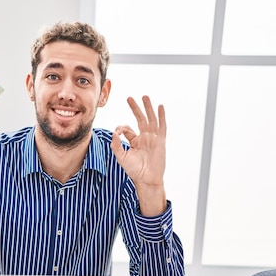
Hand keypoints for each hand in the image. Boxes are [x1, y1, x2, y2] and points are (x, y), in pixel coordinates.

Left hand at [110, 95, 166, 215]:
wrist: (146, 179)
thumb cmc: (135, 170)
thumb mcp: (121, 157)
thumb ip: (116, 145)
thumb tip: (114, 133)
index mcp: (134, 141)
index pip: (127, 129)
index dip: (121, 128)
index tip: (117, 132)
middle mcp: (144, 137)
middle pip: (139, 119)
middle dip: (135, 108)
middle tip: (129, 98)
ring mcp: (153, 138)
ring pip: (150, 119)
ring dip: (147, 108)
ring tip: (144, 96)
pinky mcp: (160, 140)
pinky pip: (161, 126)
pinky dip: (161, 116)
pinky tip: (160, 107)